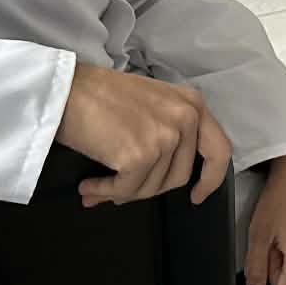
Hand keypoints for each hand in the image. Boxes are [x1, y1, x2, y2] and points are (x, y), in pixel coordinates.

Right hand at [55, 64, 230, 208]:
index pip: (219, 150)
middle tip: (121, 189)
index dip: (212, 179)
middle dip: (149, 188)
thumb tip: (160, 175)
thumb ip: (167, 131)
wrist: (66, 89)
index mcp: (192, 104)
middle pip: (179, 176)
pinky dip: (105, 192)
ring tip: (98, 185)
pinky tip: (89, 186)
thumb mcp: (151, 102)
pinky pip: (127, 190)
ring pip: (152, 187)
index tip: (198, 195)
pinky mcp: (141, 155)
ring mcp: (166, 137)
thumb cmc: (98, 93)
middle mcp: (185, 118)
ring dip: (123, 192)